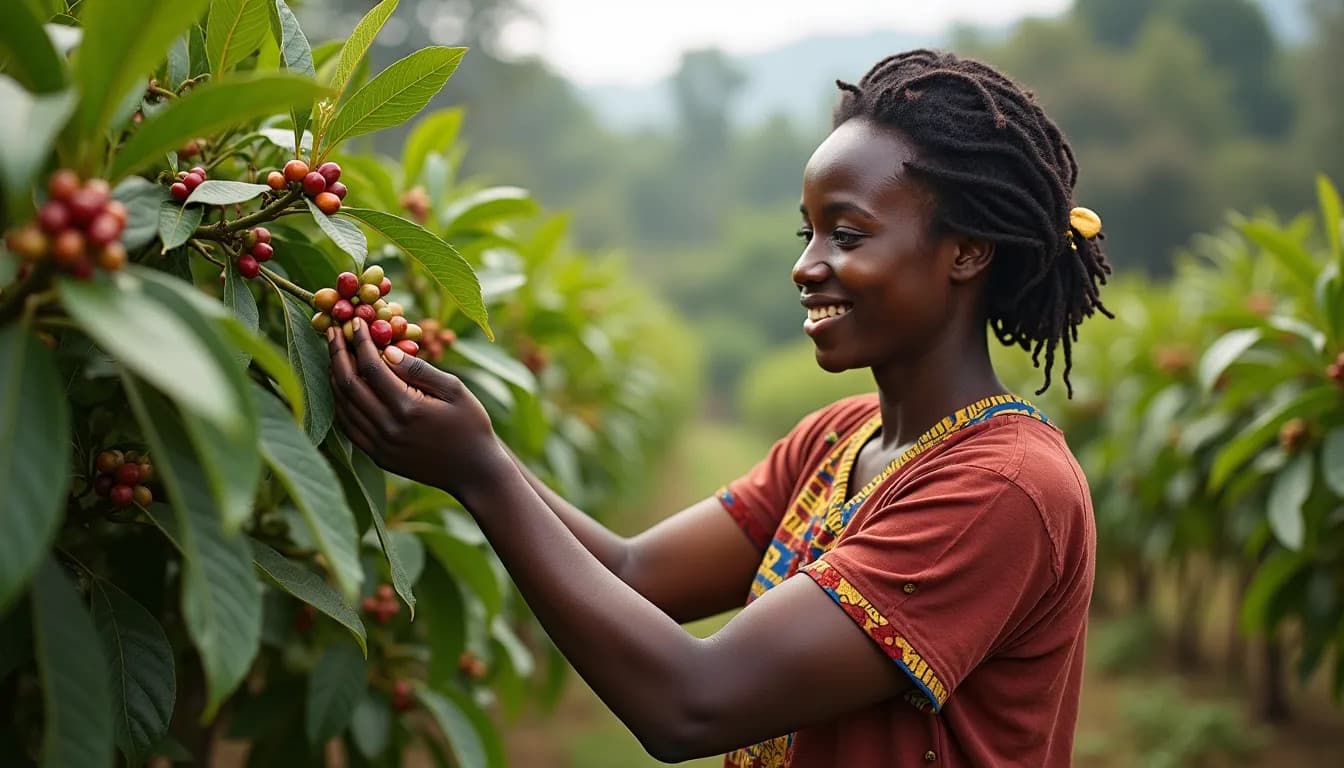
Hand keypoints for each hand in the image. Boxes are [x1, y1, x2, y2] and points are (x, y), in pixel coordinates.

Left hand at [327, 318, 507, 496]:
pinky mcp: (377, 456)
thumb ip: (419, 369)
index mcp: (408, 408)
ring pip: (343, 405)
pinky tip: (343, 385)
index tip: (356, 321)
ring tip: (336, 353)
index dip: (360, 341)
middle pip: (349, 384)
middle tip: (334, 330)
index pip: (371, 367)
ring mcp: (379, 445)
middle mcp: (387, 428)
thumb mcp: (454, 390)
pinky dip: (341, 401)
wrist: (474, 472)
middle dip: (338, 353)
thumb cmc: (471, 425)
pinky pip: (348, 425)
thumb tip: (387, 349)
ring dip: (335, 376)